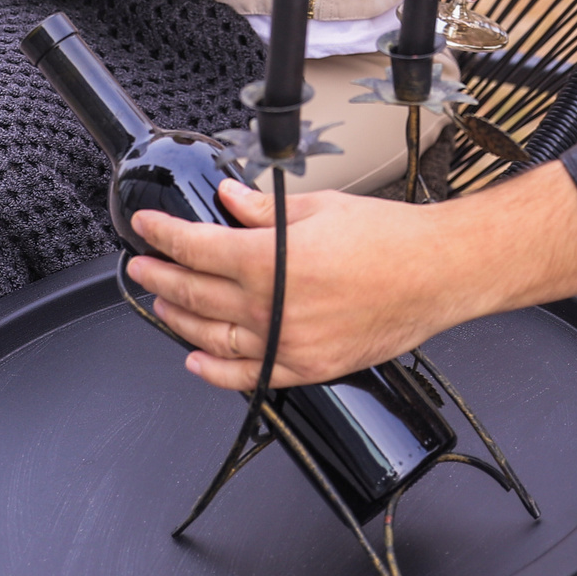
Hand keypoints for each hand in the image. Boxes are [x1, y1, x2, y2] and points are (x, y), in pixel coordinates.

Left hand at [129, 184, 455, 387]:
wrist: (436, 275)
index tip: (146, 227)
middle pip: (192, 292)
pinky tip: (197, 359)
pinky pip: (245, 376)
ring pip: (209, 337)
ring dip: (177, 320)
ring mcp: (284, 342)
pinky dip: (214, 370)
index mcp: (267, 258)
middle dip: (159, 275)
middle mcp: (268, 305)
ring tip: (161, 303)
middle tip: (140, 265)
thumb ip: (263, 210)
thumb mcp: (319, 208)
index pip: (194, 246)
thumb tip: (230, 200)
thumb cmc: (389, 239)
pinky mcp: (305, 367)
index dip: (162, 234)